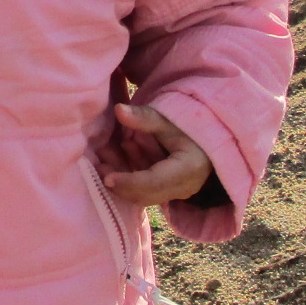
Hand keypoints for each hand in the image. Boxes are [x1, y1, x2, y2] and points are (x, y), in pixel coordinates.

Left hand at [97, 103, 211, 206]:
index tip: (105, 177)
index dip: (129, 182)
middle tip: (97, 167)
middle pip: (146, 194)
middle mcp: (184, 187)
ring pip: (142, 194)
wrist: (208, 134)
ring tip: (101, 160)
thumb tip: (118, 110)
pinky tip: (113, 161)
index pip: (154, 182)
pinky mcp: (169, 190)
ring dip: (121, 179)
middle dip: (119, 183)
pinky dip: (128, 176)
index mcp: (188, 169)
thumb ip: (144, 117)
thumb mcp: (168, 119)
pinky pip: (144, 189)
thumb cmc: (189, 125)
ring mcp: (177, 191)